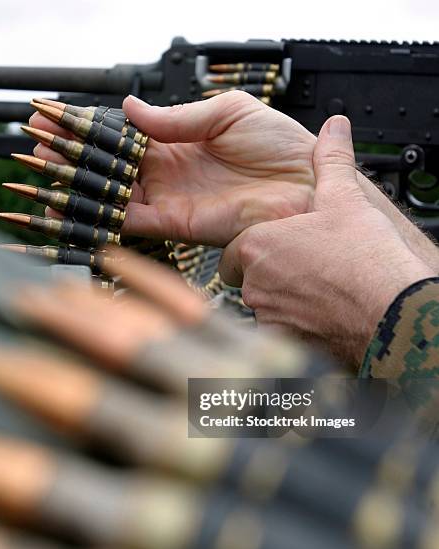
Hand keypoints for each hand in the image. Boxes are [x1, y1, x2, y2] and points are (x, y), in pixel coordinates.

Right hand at [29, 91, 315, 245]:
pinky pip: (133, 221)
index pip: (124, 134)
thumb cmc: (279, 144)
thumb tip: (132, 107)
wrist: (306, 185)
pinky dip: (103, 214)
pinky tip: (74, 204)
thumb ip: (176, 118)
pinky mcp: (178, 224)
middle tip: (37, 143)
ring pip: (114, 193)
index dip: (91, 126)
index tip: (57, 117)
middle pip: (111, 164)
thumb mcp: (226, 113)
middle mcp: (169, 172)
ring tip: (43, 168)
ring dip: (79, 183)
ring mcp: (171, 199)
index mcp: (179, 141)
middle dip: (74, 154)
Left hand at [219, 116, 434, 367]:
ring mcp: (267, 315)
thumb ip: (331, 162)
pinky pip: (279, 330)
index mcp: (258, 245)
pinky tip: (322, 314)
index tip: (280, 249)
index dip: (258, 250)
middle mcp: (254, 283)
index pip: (237, 251)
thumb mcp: (345, 200)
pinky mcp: (283, 340)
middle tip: (303, 269)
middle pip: (248, 279)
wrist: (390, 307)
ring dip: (282, 299)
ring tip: (318, 290)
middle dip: (268, 275)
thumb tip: (333, 128)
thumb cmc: (365, 257)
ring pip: (263, 305)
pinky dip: (295, 324)